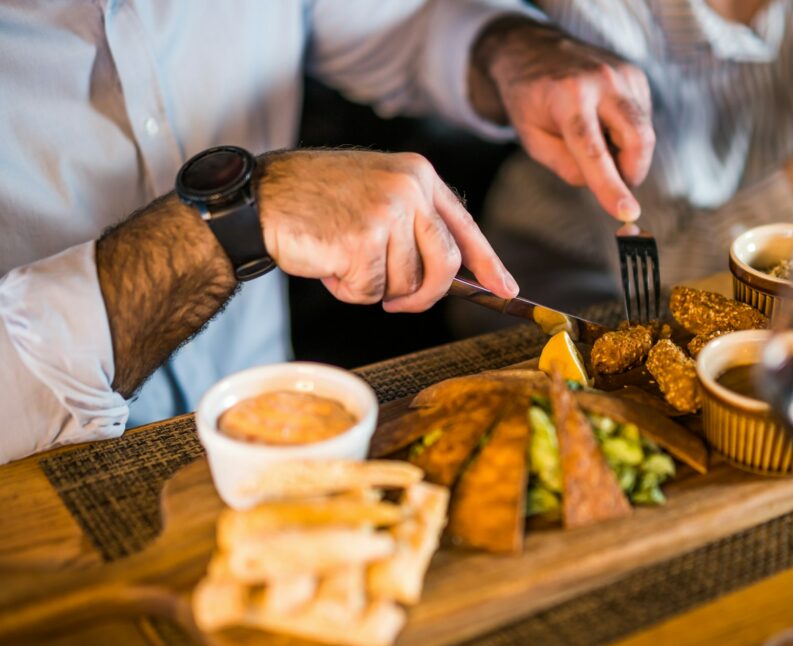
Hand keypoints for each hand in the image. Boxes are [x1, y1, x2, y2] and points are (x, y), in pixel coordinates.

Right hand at [256, 149, 517, 312]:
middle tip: (398, 302)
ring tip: (342, 259)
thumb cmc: (316, 201)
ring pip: (406, 283)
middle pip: (444, 265)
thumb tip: (451, 273)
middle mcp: (410, 189)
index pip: (464, 226)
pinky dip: (348, 290)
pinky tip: (327, 264)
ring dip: (373, 287)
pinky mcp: (362, 240)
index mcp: (418, 174)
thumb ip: (414, 223)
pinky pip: (371, 291)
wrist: (262, 198)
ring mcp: (388, 213)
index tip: (507, 289)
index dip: (488, 263)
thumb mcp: (376, 194)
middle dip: (424, 294)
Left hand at [470, 17, 654, 221]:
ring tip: (594, 139)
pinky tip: (603, 122)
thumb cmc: (529, 100)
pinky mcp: (636, 76)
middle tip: (613, 184)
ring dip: (626, 152)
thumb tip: (603, 184)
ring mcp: (623, 74)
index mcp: (568, 97)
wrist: (533, 49)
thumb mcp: (533, 140)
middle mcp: (602, 80)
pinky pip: (642, 120)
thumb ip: (566, 166)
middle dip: (632, 172)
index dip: (611, 186)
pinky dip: (627, 134)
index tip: (628, 213)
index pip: (594, 151)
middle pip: (637, 139)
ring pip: (644, 134)